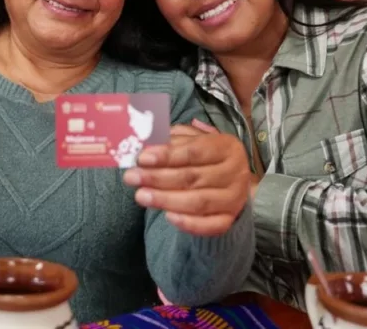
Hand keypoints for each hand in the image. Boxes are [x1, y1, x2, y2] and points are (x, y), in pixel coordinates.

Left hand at [123, 119, 251, 235]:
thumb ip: (172, 139)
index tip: (142, 158)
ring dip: (166, 200)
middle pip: (193, 177)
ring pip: (198, 202)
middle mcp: (235, 172)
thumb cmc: (206, 156)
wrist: (231, 180)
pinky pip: (210, 225)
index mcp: (226, 146)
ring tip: (140, 196)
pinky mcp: (230, 219)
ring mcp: (234, 198)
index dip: (166, 155)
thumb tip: (145, 141)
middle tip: (131, 177)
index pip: (194, 151)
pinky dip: (188, 223)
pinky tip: (167, 216)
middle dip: (158, 178)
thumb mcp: (192, 139)